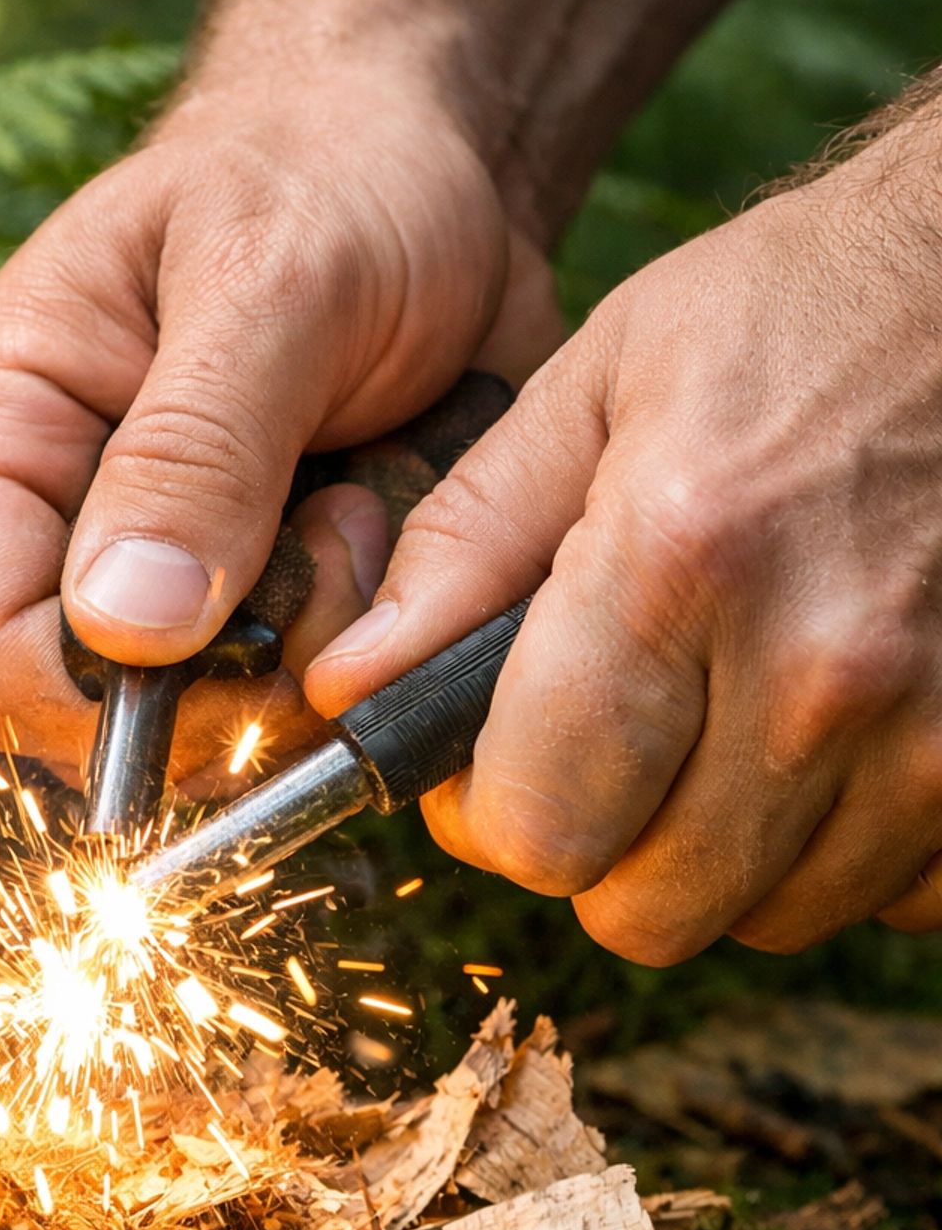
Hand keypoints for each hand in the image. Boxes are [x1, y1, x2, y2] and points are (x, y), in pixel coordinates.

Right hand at [0, 79, 562, 790]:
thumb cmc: (328, 175)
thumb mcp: (276, 283)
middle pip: (82, 728)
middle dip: (233, 688)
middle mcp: (23, 528)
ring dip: (305, 664)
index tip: (267, 650)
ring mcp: (116, 576)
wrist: (414, 158)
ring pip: (186, 738)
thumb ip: (198, 454)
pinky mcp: (209, 605)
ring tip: (365, 509)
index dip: (119, 710)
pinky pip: (261, 708)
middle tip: (343, 537)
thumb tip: (123, 630)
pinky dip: (342, 654)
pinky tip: (375, 533)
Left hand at [305, 115, 941, 960]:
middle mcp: (818, 671)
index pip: (541, 831)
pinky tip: (836, 737)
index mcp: (682, 563)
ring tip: (732, 719)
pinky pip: (892, 899)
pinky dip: (846, 846)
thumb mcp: (599, 382)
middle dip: (603, 849)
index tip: (499, 770)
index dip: (494, 819)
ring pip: (767, 918)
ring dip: (723, 852)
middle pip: (645, 910)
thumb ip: (464, 546)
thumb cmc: (797, 312)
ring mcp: (933, 732)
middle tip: (613, 751)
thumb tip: (346, 688)